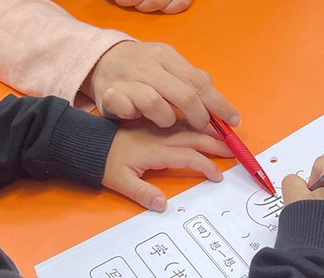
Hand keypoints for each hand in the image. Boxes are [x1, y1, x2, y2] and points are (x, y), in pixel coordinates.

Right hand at [85, 41, 240, 129]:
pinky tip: (136, 115)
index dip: (219, 104)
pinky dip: (136, 116)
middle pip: (184, 96)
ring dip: (166, 119)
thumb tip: (218, 100)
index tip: (233, 121)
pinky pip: (129, 111)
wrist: (101, 59)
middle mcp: (148, 66)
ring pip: (157, 106)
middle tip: (201, 126)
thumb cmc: (142, 66)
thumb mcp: (168, 64)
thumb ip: (191, 80)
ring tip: (164, 120)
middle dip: (199, 117)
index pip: (199, 82)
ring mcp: (128, 80)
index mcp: (166, 56)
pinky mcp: (110, 95)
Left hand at [102, 123, 231, 210]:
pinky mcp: (153, 121)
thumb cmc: (104, 162)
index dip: (206, 165)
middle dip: (216, 143)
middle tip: (234, 149)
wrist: (89, 141)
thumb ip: (142, 193)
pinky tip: (203, 121)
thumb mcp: (119, 182)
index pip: (188, 157)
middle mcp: (159, 136)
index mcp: (155, 150)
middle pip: (194, 137)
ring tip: (226, 134)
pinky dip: (195, 119)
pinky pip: (180, 118)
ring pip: (189, 125)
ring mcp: (157, 127)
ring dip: (209, 129)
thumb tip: (163, 205)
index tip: (217, 175)